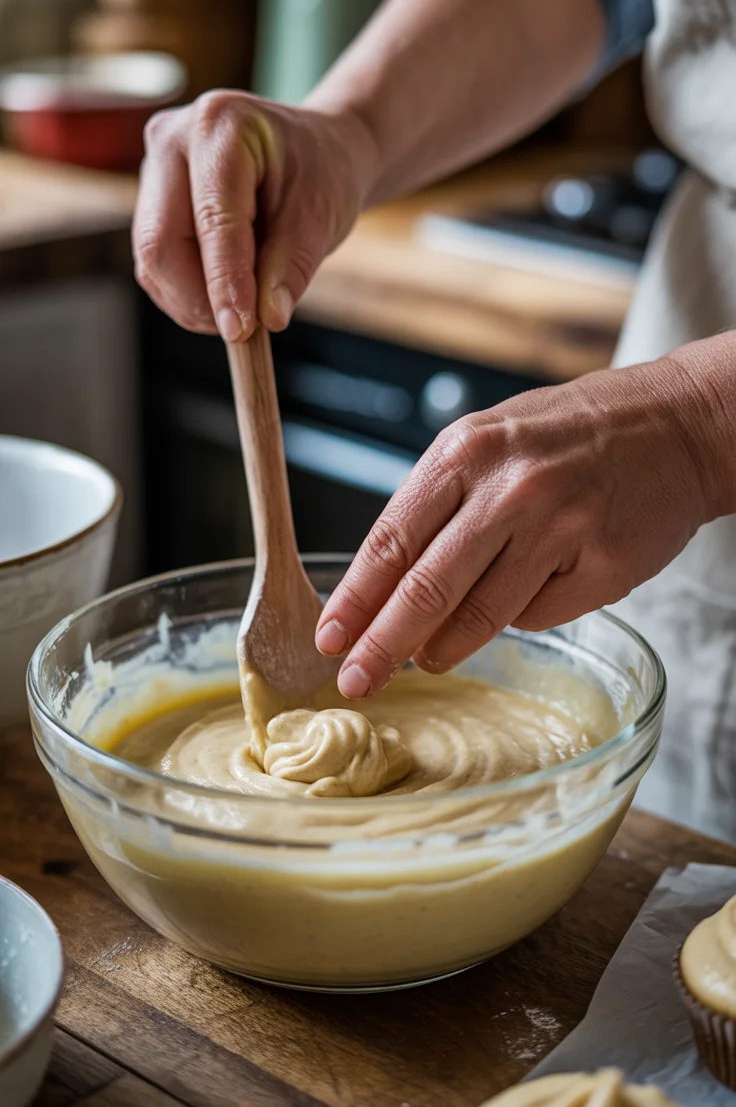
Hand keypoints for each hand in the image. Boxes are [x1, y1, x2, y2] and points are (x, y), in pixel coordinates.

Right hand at [133, 91, 375, 340]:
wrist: (313, 151)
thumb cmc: (321, 173)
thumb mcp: (322, 214)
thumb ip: (293, 265)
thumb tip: (268, 318)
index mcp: (220, 126)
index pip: (213, 218)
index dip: (224, 280)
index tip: (240, 330)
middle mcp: (172, 140)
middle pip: (160, 242)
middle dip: (199, 299)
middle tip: (242, 330)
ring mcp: (154, 169)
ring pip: (152, 261)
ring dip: (193, 301)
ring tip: (243, 309)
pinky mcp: (151, 201)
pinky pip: (155, 264)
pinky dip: (187, 293)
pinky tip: (224, 294)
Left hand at [316, 353, 722, 698]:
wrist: (677, 426)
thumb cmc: (570, 436)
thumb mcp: (490, 442)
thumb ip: (440, 507)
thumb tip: (386, 590)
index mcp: (467, 452)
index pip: (392, 539)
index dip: (355, 598)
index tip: (329, 638)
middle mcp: (511, 489)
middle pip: (426, 588)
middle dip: (381, 645)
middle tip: (355, 681)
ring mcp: (561, 529)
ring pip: (481, 615)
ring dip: (443, 648)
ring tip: (427, 659)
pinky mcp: (604, 568)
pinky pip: (539, 616)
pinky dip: (520, 617)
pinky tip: (529, 593)